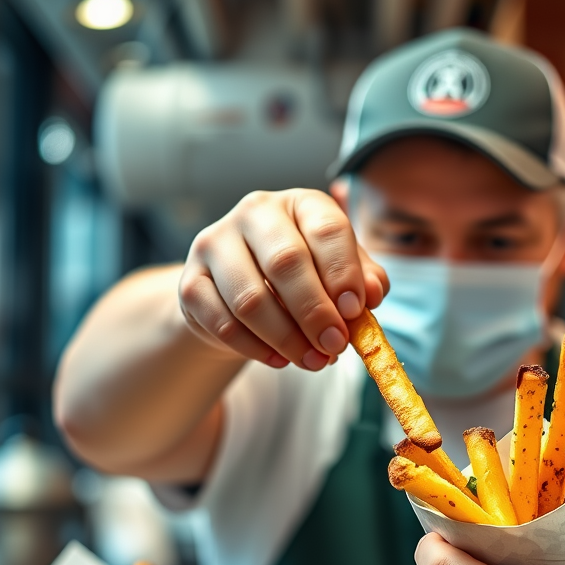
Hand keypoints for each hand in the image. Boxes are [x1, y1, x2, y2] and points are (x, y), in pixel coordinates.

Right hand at [177, 189, 388, 369]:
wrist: (239, 294)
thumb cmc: (302, 279)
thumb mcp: (337, 272)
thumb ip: (362, 279)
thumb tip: (373, 294)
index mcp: (299, 204)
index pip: (326, 228)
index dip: (343, 272)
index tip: (355, 310)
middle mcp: (254, 213)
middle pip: (286, 262)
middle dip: (315, 311)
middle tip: (335, 345)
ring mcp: (215, 245)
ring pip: (251, 299)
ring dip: (288, 338)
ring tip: (314, 361)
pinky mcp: (191, 282)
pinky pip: (224, 324)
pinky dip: (256, 349)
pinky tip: (280, 359)